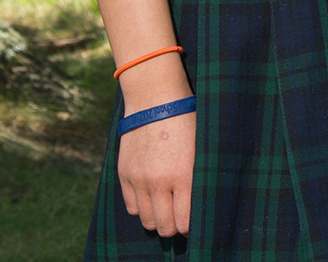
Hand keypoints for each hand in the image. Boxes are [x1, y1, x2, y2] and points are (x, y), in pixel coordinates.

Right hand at [117, 105, 194, 235]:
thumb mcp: (202, 147)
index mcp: (183, 175)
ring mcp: (139, 179)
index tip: (194, 224)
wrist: (155, 99)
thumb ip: (199, 176)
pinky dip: (142, 208)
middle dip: (174, 228)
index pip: (184, 220)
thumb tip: (202, 203)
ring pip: (146, 220)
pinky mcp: (124, 174)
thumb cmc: (187, 119)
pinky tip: (152, 199)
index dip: (190, 227)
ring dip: (157, 220)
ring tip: (166, 212)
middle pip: (164, 226)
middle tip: (180, 220)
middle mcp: (158, 182)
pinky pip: (131, 207)